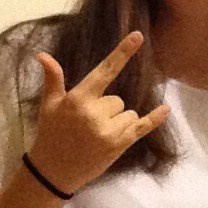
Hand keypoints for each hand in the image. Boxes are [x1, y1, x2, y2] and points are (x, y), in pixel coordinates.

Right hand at [25, 32, 170, 195]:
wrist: (53, 172)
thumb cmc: (50, 134)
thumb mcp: (49, 105)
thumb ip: (53, 78)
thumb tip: (42, 55)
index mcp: (79, 99)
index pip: (104, 70)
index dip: (122, 53)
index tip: (137, 35)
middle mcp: (95, 113)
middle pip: (118, 99)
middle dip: (107, 108)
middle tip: (87, 125)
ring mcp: (109, 130)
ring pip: (128, 113)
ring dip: (118, 121)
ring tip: (97, 135)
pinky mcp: (119, 145)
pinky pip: (142, 126)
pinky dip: (154, 119)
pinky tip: (165, 110)